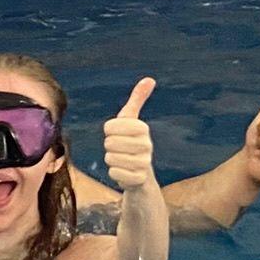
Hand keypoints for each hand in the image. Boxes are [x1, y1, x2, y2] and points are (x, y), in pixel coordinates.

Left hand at [104, 77, 156, 193]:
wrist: (141, 173)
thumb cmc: (131, 140)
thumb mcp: (131, 119)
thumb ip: (137, 99)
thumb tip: (150, 79)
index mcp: (142, 128)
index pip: (110, 126)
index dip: (109, 131)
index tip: (117, 133)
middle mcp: (147, 145)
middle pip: (109, 143)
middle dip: (109, 147)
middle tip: (119, 148)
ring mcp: (144, 163)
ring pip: (111, 158)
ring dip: (111, 160)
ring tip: (121, 160)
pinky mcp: (139, 179)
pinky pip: (115, 173)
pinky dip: (114, 173)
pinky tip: (123, 172)